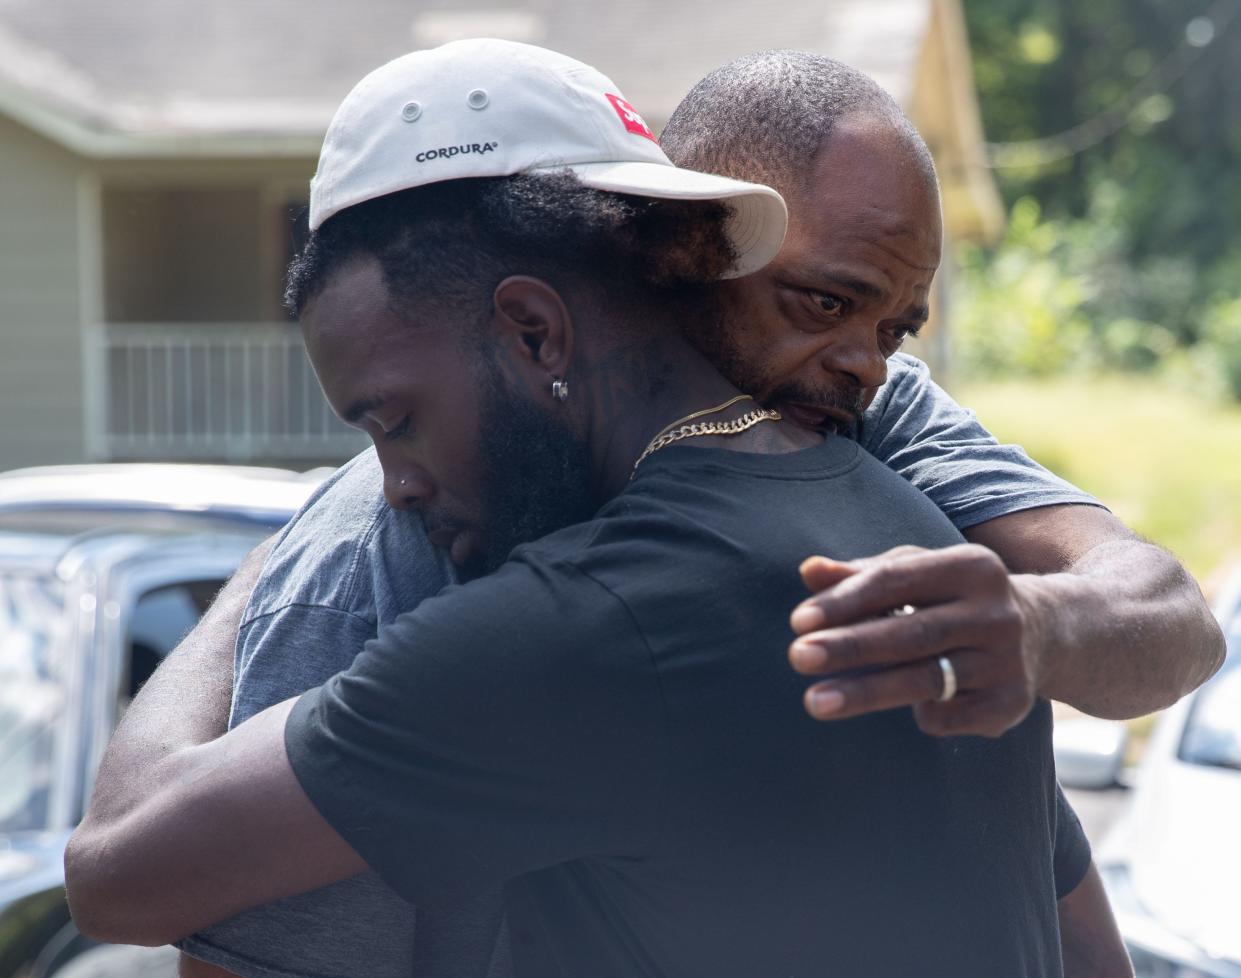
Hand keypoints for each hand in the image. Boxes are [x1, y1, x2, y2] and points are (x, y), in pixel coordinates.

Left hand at [788, 544, 1037, 737]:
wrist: (1046, 631)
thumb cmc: (952, 596)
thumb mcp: (916, 573)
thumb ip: (861, 575)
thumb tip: (809, 570)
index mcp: (971, 566)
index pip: (896, 580)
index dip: (846, 602)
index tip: (799, 622)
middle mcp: (996, 612)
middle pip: (910, 633)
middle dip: (849, 647)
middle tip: (797, 657)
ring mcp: (1008, 660)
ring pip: (925, 680)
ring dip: (865, 693)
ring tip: (814, 702)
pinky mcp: (1012, 704)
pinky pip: (947, 717)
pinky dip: (919, 714)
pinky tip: (906, 710)